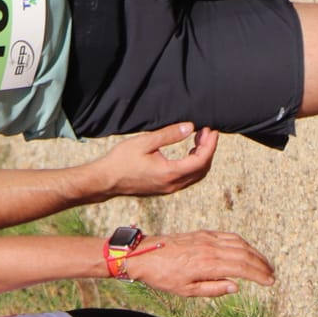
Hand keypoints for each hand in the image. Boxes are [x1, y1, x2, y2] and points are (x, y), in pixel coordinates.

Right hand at [96, 124, 218, 198]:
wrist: (106, 180)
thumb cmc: (122, 160)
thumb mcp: (145, 142)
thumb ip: (169, 134)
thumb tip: (190, 127)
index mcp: (170, 173)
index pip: (201, 160)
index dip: (210, 145)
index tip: (211, 130)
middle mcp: (173, 185)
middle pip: (202, 169)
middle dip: (208, 150)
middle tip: (207, 132)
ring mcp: (169, 189)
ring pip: (196, 175)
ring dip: (201, 158)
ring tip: (200, 139)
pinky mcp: (164, 189)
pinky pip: (187, 178)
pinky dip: (193, 164)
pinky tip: (189, 152)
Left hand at [125, 229, 273, 298]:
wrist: (143, 255)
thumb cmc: (163, 276)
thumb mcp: (186, 291)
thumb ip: (212, 289)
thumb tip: (234, 287)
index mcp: (207, 265)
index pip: (242, 268)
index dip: (259, 275)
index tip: (269, 281)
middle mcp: (210, 248)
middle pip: (245, 254)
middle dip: (261, 265)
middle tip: (272, 274)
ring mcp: (207, 239)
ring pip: (239, 243)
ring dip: (255, 253)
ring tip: (264, 264)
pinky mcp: (202, 234)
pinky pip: (228, 236)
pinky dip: (242, 243)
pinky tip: (247, 250)